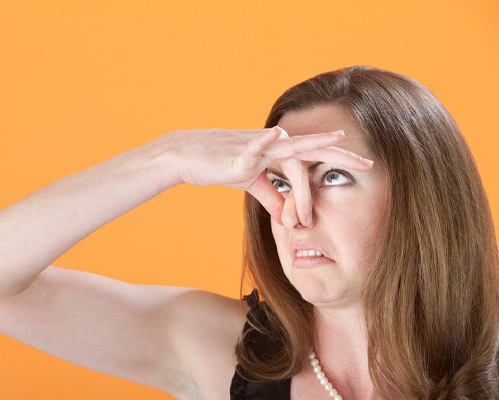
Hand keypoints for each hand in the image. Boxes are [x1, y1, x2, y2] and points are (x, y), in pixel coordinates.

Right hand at [165, 126, 373, 223]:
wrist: (188, 155)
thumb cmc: (219, 165)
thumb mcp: (250, 183)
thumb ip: (271, 196)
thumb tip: (286, 217)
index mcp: (278, 151)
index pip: (313, 157)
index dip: (335, 167)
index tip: (359, 178)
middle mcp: (273, 143)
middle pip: (313, 149)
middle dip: (341, 155)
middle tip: (369, 164)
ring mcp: (256, 145)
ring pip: (289, 148)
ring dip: (312, 149)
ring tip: (337, 139)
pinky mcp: (237, 153)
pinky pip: (253, 145)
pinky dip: (264, 140)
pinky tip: (277, 132)